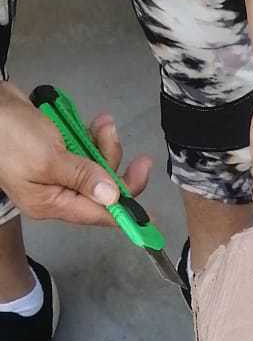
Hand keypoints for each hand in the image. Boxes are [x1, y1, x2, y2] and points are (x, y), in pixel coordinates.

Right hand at [0, 83, 151, 225]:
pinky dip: (94, 136)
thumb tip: (112, 198)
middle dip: (114, 163)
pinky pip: (87, 149)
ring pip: (98, 165)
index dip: (125, 214)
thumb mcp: (48, 159)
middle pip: (102, 189)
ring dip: (105, 144)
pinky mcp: (58, 150)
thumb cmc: (9, 134)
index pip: (97, 214)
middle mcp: (56, 191)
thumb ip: (83, 178)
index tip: (151, 218)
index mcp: (51, 202)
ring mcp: (58, 170)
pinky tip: (96, 122)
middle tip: (119, 141)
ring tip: (102, 123)